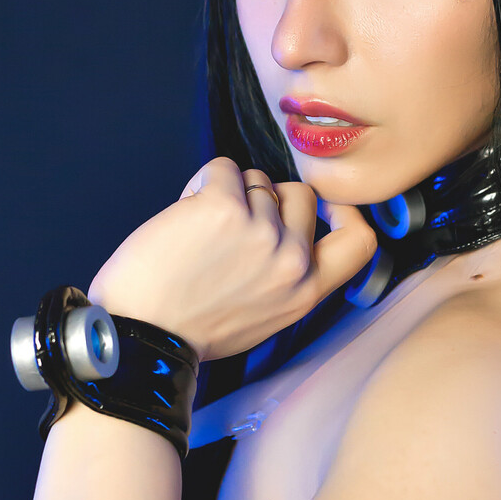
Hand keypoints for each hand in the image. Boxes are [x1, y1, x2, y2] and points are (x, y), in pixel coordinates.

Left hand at [87, 157, 376, 360]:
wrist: (138, 332)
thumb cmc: (190, 327)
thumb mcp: (264, 316)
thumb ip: (287, 276)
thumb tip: (287, 229)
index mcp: (306, 292)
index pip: (361, 241)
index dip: (346, 213)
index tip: (323, 208)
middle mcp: (291, 261)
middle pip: (301, 195)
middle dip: (269, 199)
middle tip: (234, 225)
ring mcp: (260, 231)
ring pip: (257, 179)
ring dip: (229, 194)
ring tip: (200, 230)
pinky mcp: (223, 206)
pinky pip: (222, 167)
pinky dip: (202, 182)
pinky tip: (185, 213)